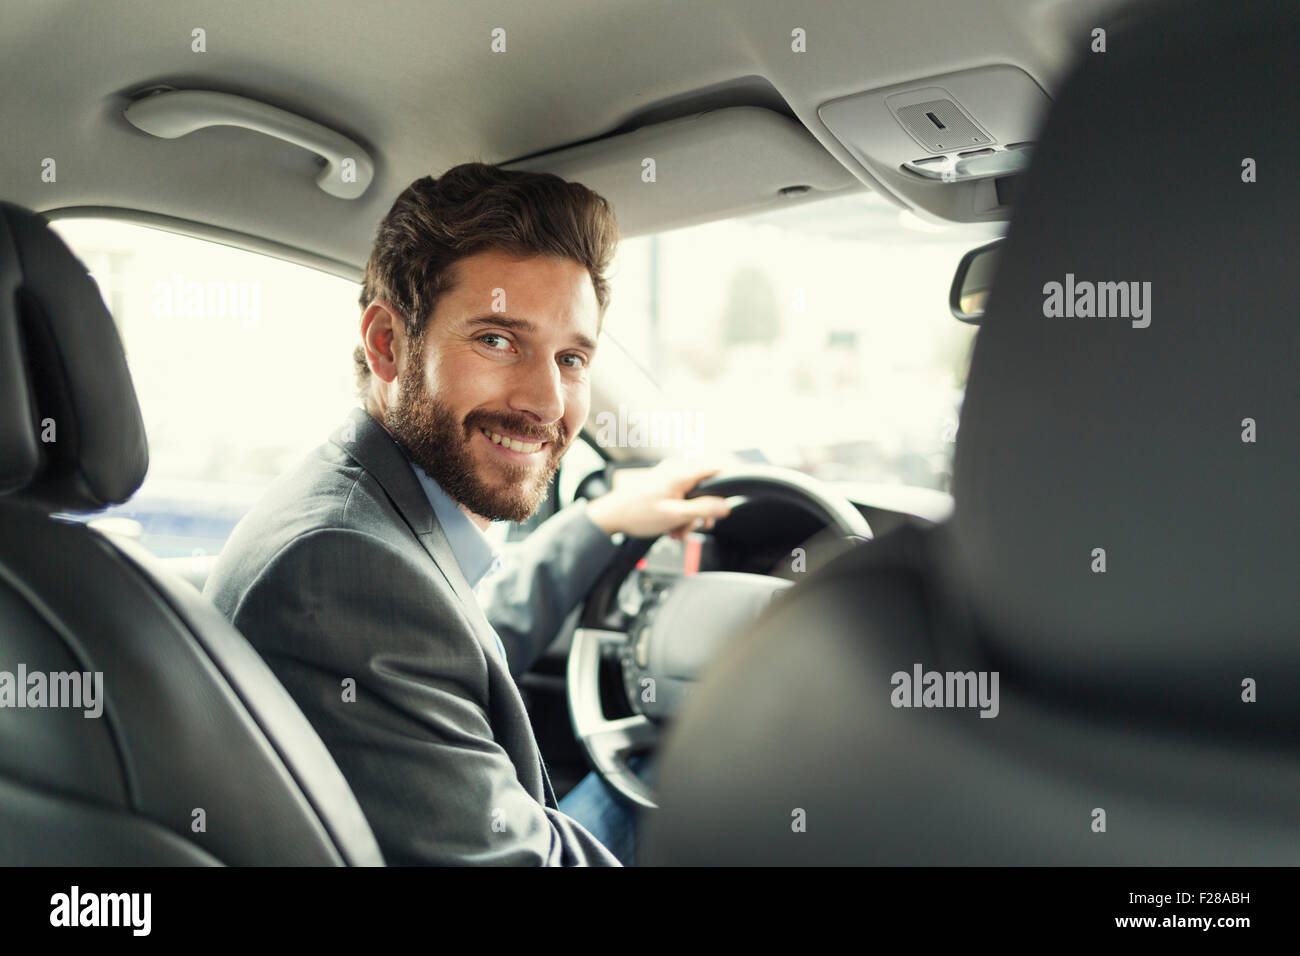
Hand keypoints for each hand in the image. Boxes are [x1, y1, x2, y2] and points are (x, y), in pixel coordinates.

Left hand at [585, 457, 732, 540]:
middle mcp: (676, 469)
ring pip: (693, 496)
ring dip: (689, 517)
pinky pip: (681, 498)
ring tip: (677, 531)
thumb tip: (725, 506)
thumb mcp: (675, 515)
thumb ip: (703, 509)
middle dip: (702, 511)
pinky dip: (679, 514)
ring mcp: (669, 476)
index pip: (717, 468)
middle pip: (706, 487)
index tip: (728, 502)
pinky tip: (671, 528)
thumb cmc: (637, 513)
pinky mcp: (664, 484)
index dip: (726, 486)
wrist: (612, 516)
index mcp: (681, 471)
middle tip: (699, 526)